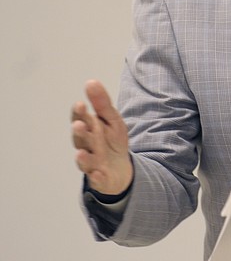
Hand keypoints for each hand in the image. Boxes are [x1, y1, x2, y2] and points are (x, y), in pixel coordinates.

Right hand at [72, 80, 132, 194]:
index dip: (79, 113)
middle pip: (81, 139)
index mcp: (89, 130)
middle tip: (79, 124)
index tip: (81, 105)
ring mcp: (92, 163)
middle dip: (80, 132)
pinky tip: (98, 173)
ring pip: (85, 160)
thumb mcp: (111, 120)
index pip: (80, 120)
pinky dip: (96, 177)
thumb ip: (101, 103)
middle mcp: (87, 146)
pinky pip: (97, 178)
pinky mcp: (100, 178)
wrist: (120, 169)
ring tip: (82, 152)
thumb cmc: (111, 141)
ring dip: (83, 157)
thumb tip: (91, 81)